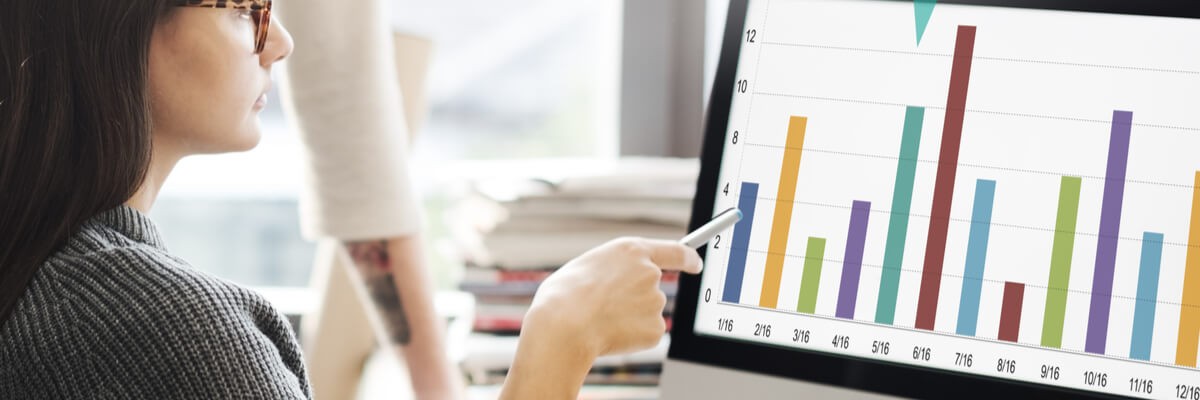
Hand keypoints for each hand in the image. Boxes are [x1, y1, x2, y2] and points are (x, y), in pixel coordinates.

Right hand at [500, 238, 702, 398]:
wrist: (564, 327)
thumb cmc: (564, 296)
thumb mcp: (584, 267)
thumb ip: (610, 271)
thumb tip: (616, 286)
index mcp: (631, 250)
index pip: (675, 251)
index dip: (688, 258)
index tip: (696, 264)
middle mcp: (650, 273)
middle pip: (651, 287)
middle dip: (634, 298)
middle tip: (603, 306)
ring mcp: (655, 301)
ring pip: (645, 311)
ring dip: (628, 317)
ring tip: (598, 320)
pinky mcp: (655, 329)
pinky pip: (645, 333)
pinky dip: (631, 337)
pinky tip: (609, 334)